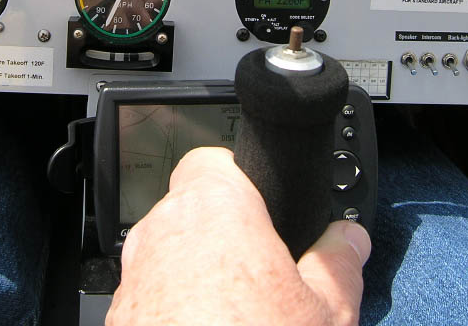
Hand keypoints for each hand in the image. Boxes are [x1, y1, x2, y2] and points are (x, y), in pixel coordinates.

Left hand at [107, 147, 370, 324]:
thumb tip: (349, 239)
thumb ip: (339, 262)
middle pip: (192, 210)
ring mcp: (133, 277)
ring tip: (240, 314)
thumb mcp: (327, 312)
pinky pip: (151, 296)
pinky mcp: (118, 318)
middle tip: (265, 273)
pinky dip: (174, 309)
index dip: (241, 177)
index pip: (214, 158)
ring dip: (197, 273)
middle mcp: (163, 231)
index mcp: (214, 207)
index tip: (265, 205)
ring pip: (168, 255)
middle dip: (224, 235)